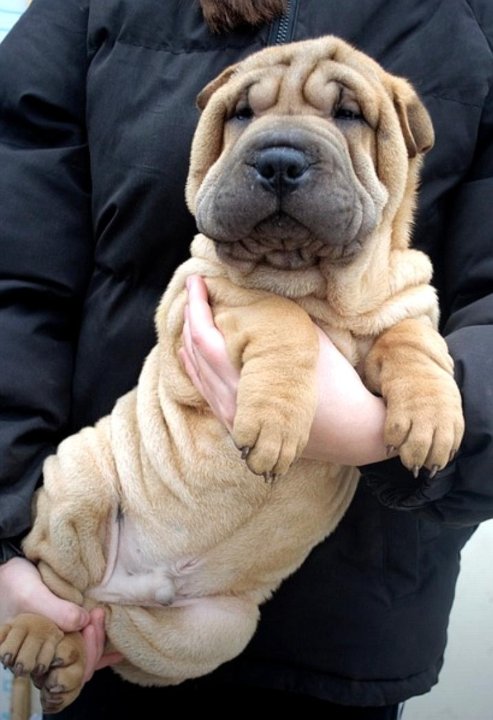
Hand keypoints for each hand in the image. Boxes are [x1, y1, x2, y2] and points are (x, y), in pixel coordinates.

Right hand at [0, 557, 121, 681]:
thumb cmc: (14, 583)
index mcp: (31, 655)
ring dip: (97, 640)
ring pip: (82, 658)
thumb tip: (84, 622)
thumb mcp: (32, 594)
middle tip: (99, 614)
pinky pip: (83, 648)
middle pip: (78, 667)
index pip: (65, 671)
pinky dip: (98, 645)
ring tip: (102, 616)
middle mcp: (43, 656)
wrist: (7, 570)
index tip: (90, 622)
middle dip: (94, 644)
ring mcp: (54, 645)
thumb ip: (56, 610)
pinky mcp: (61, 633)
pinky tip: (116, 648)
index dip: (84, 652)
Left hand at [181, 275, 389, 465]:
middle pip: (195, 352)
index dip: (196, 305)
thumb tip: (256, 297)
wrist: (348, 432)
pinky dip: (194, 367)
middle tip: (193, 290)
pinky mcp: (237, 425)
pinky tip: (190, 354)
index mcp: (244, 377)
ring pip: (196, 372)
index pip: (204, 336)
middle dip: (190, 318)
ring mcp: (231, 415)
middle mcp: (230, 399)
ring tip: (191, 314)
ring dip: (188, 340)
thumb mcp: (306, 343)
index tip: (195, 280)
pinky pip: (205, 391)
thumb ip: (276, 322)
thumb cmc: (333, 384)